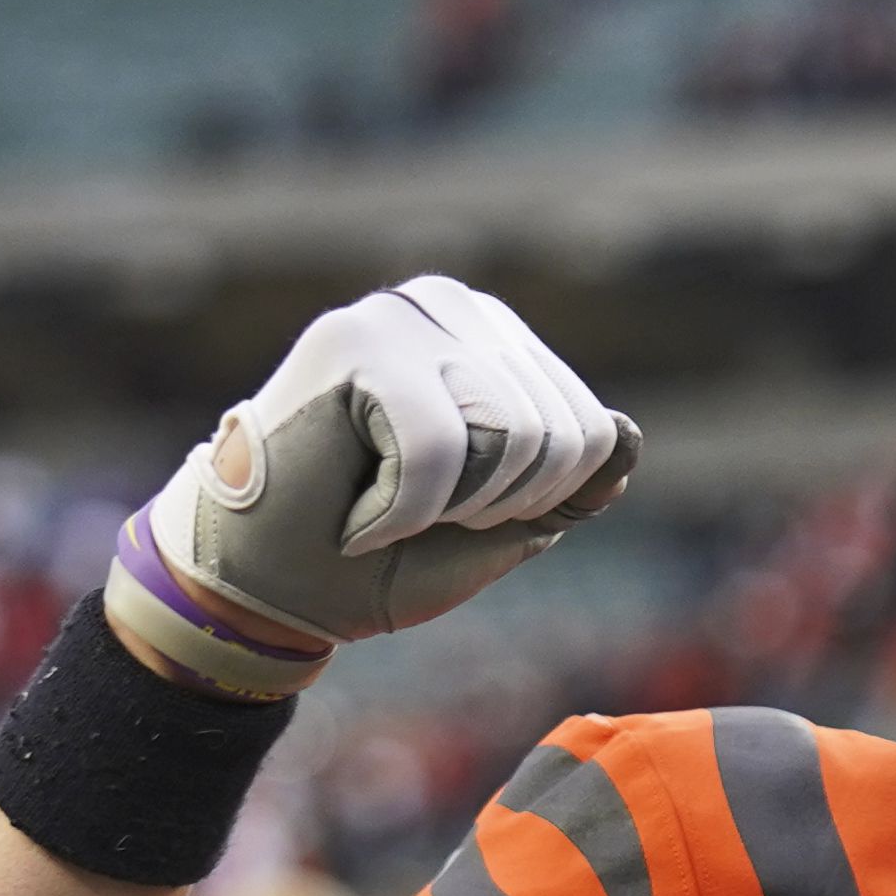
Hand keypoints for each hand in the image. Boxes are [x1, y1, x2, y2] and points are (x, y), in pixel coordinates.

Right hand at [106, 274, 640, 695]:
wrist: (265, 587)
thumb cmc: (380, 557)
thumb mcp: (503, 527)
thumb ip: (574, 486)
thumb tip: (630, 434)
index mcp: (497, 342)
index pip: (595, 432)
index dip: (536, 503)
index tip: (457, 508)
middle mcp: (455, 308)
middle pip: (561, 438)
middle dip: (494, 506)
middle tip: (412, 509)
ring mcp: (403, 315)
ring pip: (512, 439)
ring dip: (448, 507)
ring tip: (383, 500)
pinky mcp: (355, 344)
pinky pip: (441, 451)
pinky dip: (401, 512)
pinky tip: (355, 509)